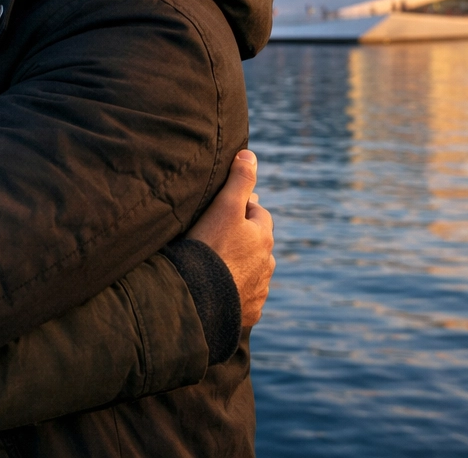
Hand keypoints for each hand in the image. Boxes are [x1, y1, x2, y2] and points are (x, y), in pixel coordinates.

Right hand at [186, 149, 274, 327]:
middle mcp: (267, 264)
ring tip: (215, 265)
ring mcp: (258, 290)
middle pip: (256, 244)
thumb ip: (239, 179)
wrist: (200, 297)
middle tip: (216, 236)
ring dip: (239, 266)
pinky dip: (234, 292)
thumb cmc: (210, 247)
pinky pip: (244, 298)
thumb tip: (249, 154)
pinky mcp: (248, 312)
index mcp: (263, 237)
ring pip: (252, 272)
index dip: (241, 208)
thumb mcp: (224, 206)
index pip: (257, 213)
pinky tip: (218, 290)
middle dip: (243, 239)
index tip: (223, 209)